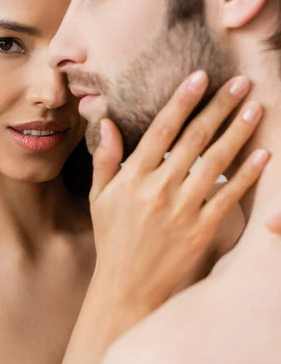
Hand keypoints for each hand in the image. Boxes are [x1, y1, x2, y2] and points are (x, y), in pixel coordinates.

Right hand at [89, 71, 268, 334]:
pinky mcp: (202, 229)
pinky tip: (262, 153)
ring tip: (255, 107)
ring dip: (237, 132)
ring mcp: (182, 209)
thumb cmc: (112, 237)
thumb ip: (105, 158)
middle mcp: (159, 188)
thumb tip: (106, 121)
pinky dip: (247, 174)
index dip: (182, 101)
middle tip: (240, 82)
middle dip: (219, 107)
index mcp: (133, 177)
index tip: (201, 77)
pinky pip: (229, 197)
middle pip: (194, 139)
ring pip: (216, 162)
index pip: (162, 130)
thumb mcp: (99, 197)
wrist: (127, 286)